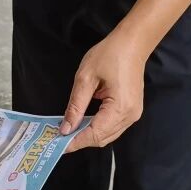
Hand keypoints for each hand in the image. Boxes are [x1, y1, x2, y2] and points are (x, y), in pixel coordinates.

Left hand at [61, 30, 147, 152]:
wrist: (132, 43)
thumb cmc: (110, 54)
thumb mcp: (85, 77)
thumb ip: (75, 106)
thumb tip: (66, 128)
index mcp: (120, 108)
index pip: (95, 134)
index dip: (75, 142)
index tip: (57, 146)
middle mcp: (130, 116)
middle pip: (102, 138)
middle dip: (80, 140)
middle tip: (58, 138)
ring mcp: (133, 114)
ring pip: (108, 135)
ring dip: (88, 135)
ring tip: (68, 131)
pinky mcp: (132, 110)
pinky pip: (113, 126)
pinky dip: (97, 127)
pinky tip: (83, 122)